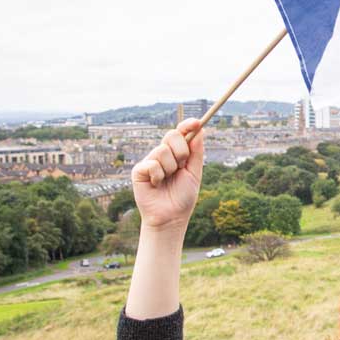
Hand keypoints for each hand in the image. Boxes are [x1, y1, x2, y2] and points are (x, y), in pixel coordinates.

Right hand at [131, 118, 204, 232]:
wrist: (171, 217)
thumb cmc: (183, 197)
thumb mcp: (194, 173)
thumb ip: (196, 152)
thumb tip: (200, 130)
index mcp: (177, 154)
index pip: (180, 133)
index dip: (187, 125)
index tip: (196, 122)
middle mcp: (162, 154)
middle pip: (172, 135)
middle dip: (182, 151)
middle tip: (181, 167)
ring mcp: (150, 161)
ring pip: (163, 151)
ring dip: (171, 168)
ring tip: (168, 180)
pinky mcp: (139, 170)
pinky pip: (152, 164)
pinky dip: (159, 176)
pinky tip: (157, 185)